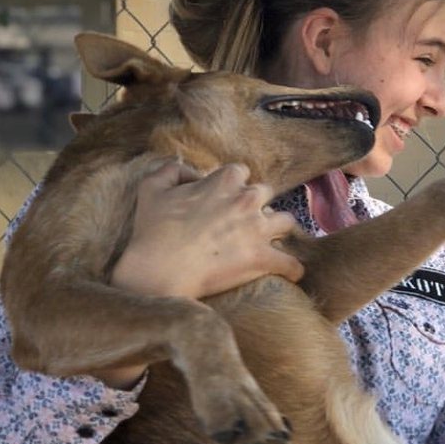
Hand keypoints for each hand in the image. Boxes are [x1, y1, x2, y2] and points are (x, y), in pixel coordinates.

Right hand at [112, 159, 303, 298]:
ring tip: (269, 240)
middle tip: (244, 221)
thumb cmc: (153, 231)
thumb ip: (172, 170)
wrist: (160, 270)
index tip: (224, 199)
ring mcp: (258, 230)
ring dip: (278, 230)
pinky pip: (291, 264)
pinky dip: (292, 269)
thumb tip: (190, 172)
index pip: (241, 172)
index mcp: (224, 180)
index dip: (233, 185)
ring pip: (286, 222)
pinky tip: (290, 273)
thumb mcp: (151, 188)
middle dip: (257, 205)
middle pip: (266, 194)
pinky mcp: (262, 259)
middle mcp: (247, 200)